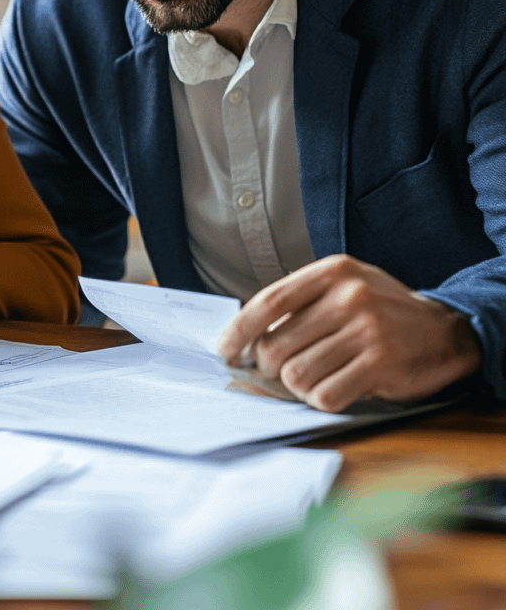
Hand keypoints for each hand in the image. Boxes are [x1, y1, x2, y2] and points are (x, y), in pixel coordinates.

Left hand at [217, 255, 482, 411]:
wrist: (447, 330)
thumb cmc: (381, 310)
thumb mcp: (343, 287)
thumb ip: (300, 304)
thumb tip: (245, 337)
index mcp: (332, 272)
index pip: (269, 302)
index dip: (239, 329)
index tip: (224, 349)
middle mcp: (348, 296)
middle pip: (276, 345)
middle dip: (268, 366)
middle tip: (279, 371)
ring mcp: (367, 330)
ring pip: (297, 374)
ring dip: (298, 386)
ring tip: (316, 377)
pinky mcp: (381, 365)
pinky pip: (326, 394)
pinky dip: (322, 398)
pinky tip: (336, 388)